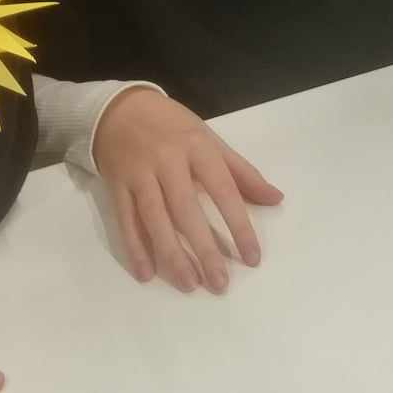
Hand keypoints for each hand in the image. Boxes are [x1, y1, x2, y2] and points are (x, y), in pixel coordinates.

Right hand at [94, 88, 282, 293]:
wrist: (119, 108)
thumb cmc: (173, 127)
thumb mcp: (209, 139)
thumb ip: (242, 172)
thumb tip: (276, 199)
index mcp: (197, 147)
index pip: (222, 190)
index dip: (239, 224)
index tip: (252, 258)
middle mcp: (167, 161)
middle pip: (186, 209)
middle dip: (204, 249)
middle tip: (220, 284)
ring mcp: (139, 174)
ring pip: (154, 218)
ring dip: (171, 254)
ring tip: (189, 284)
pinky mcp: (116, 186)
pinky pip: (126, 220)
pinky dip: (135, 247)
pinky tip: (147, 274)